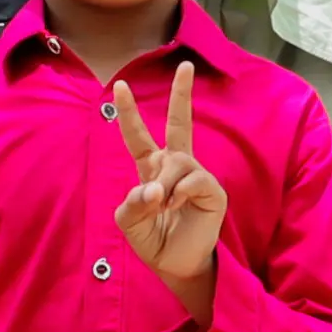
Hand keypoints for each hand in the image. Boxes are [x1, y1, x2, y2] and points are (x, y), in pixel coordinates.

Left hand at [113, 62, 226, 324]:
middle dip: (182, 94)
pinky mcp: (212, 190)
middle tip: (187, 66)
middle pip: (180, 123)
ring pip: (177, 161)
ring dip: (164, 183)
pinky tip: (175, 204)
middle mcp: (175, 165)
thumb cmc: (152, 240)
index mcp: (152, 168)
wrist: (175, 265)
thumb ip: (132, 203)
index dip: (128, 112)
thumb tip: (154, 189)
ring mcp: (196, 176)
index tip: (118, 86)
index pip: (138, 135)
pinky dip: (179, 191)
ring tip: (161, 204)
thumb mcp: (129, 222)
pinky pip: (194, 179)